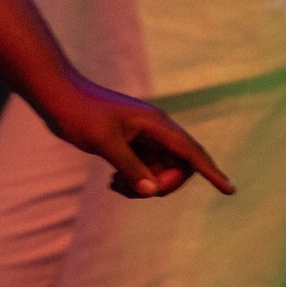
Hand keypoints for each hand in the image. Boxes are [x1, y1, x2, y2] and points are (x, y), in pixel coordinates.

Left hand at [36, 76, 235, 198]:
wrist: (55, 95)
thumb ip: (131, 167)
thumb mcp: (105, 142)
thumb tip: (154, 191)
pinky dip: (134, 179)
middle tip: (136, 190)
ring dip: (145, 184)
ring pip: (159, 170)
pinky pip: (144, 168)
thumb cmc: (80, 112)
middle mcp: (154, 129)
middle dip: (163, 184)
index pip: (191, 152)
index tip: (230, 190)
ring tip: (117, 186)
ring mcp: (142, 137)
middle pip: (178, 166)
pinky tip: (114, 182)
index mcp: (156, 123)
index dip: (212, 172)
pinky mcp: (129, 143)